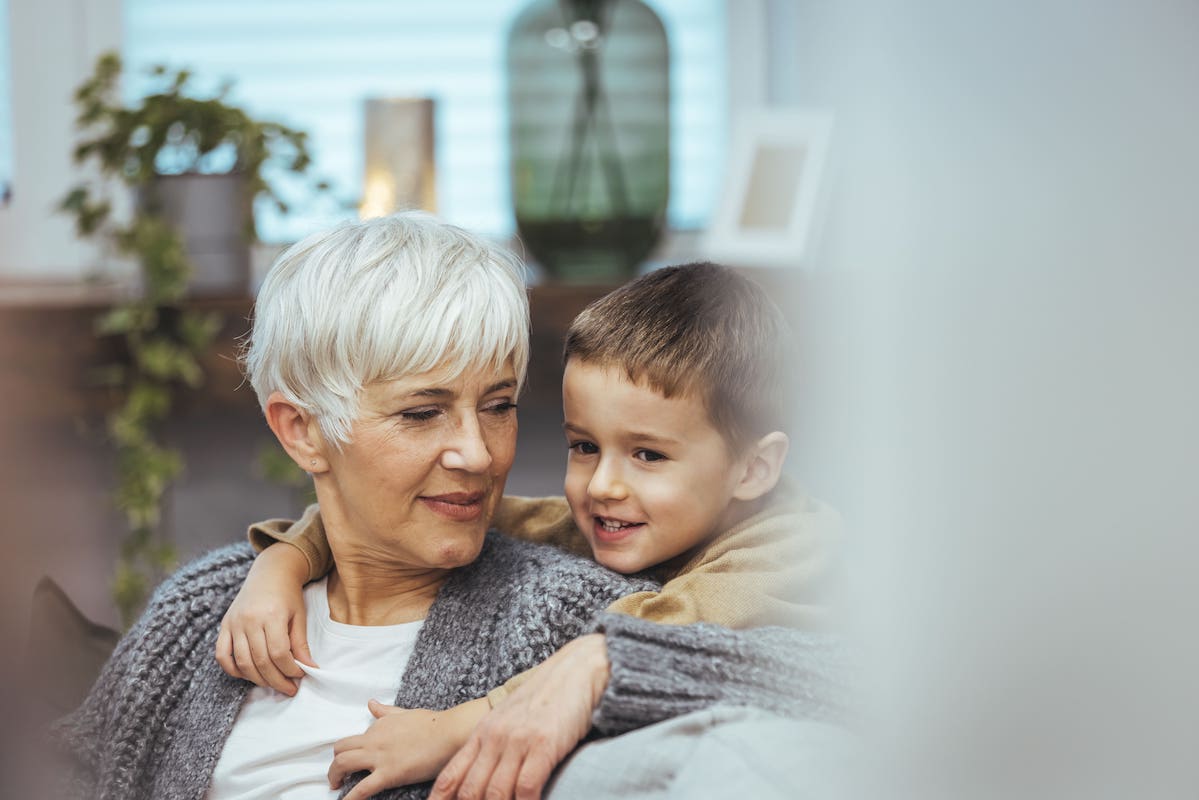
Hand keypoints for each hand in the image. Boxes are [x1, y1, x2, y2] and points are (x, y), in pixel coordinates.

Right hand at [215, 543, 315, 694]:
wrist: (270, 572)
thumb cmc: (288, 594)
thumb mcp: (299, 615)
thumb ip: (301, 643)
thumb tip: (309, 668)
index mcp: (271, 615)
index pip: (279, 652)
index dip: (290, 669)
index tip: (300, 676)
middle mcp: (249, 620)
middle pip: (260, 661)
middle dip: (276, 680)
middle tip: (289, 689)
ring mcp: (234, 623)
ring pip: (242, 662)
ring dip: (258, 679)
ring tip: (273, 683)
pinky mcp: (224, 625)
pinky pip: (222, 654)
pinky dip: (233, 669)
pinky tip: (248, 675)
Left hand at [330, 698, 489, 799]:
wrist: (448, 732)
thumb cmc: (433, 723)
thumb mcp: (405, 713)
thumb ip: (386, 712)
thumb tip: (371, 703)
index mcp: (379, 725)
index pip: (353, 738)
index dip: (349, 751)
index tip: (353, 760)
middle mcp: (374, 739)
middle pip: (340, 749)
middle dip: (334, 764)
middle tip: (338, 775)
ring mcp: (380, 756)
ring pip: (343, 764)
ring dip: (335, 776)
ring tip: (336, 786)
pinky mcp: (388, 774)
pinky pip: (362, 789)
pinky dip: (350, 798)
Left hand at [430, 634, 609, 799]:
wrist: (575, 670)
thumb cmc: (545, 697)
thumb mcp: (509, 718)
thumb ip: (493, 744)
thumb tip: (483, 777)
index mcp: (483, 732)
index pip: (451, 775)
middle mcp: (495, 737)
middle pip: (470, 790)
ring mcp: (518, 740)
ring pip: (496, 793)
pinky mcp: (543, 744)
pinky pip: (526, 787)